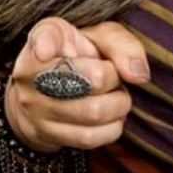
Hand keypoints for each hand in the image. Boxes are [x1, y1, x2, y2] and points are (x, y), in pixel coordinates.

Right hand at [5, 17, 150, 153]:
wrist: (48, 89)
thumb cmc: (79, 54)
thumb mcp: (99, 35)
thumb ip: (121, 45)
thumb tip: (140, 75)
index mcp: (46, 37)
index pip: (44, 37)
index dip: (45, 44)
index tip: (45, 51)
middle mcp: (32, 74)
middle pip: (91, 80)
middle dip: (115, 79)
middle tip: (114, 76)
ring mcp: (34, 108)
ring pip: (93, 113)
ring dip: (118, 105)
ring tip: (115, 96)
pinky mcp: (44, 135)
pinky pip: (89, 137)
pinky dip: (111, 127)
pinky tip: (109, 116)